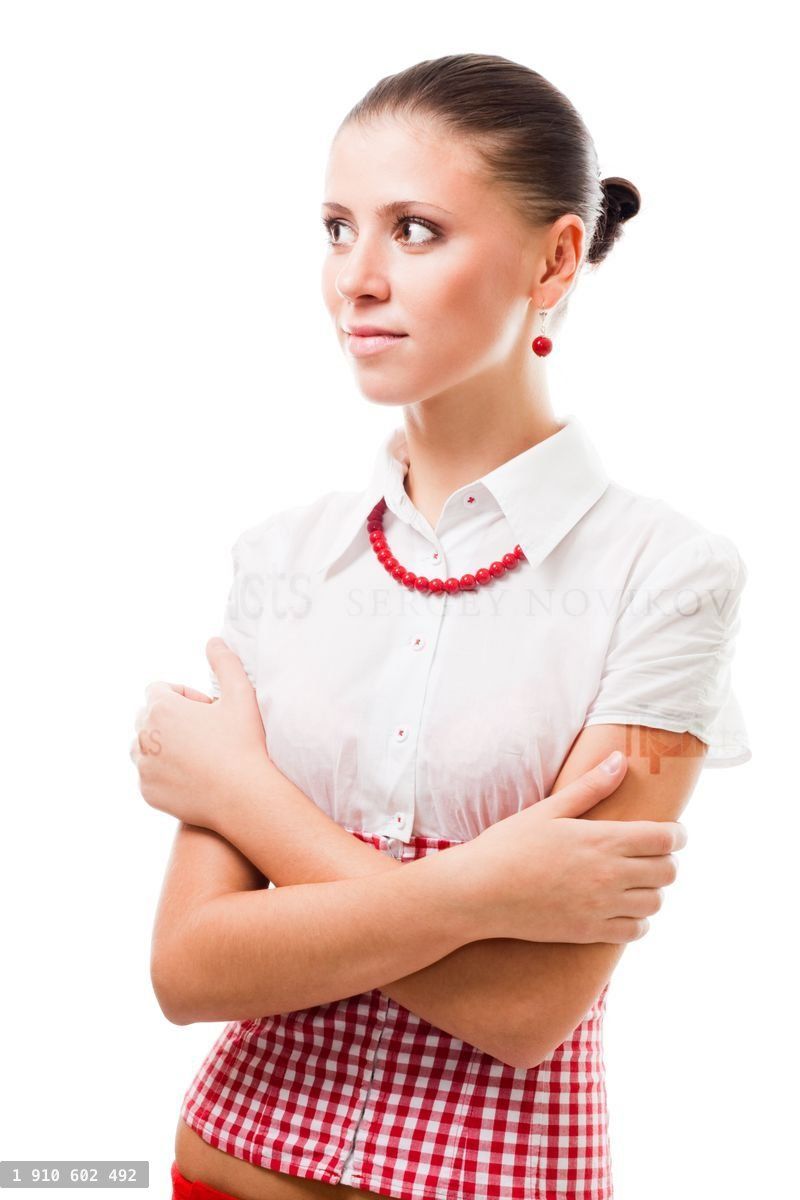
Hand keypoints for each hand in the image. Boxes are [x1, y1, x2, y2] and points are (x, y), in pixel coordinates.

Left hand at [129, 636, 272, 831]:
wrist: (244, 797)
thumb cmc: (244, 744)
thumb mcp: (241, 695)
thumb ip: (225, 662)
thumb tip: (214, 640)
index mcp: (161, 708)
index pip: (158, 690)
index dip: (184, 696)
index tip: (207, 710)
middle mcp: (143, 736)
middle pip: (146, 716)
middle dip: (170, 719)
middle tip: (204, 731)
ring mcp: (143, 766)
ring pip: (142, 746)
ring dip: (161, 744)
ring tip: (195, 752)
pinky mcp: (147, 791)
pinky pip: (148, 774)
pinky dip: (163, 772)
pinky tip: (192, 775)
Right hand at [460, 751, 686, 944]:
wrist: (478, 892)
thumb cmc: (509, 845)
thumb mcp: (549, 809)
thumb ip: (591, 787)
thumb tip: (620, 760)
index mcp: (601, 840)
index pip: (665, 839)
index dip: (677, 834)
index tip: (672, 832)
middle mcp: (608, 875)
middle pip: (668, 871)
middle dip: (667, 860)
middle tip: (651, 854)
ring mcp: (601, 907)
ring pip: (656, 902)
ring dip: (653, 889)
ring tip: (635, 879)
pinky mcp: (590, 933)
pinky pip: (636, 931)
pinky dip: (638, 920)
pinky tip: (621, 906)